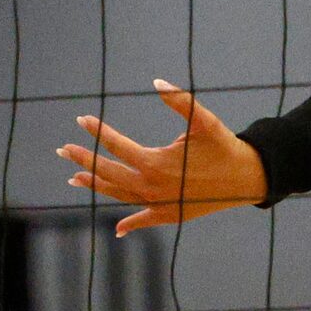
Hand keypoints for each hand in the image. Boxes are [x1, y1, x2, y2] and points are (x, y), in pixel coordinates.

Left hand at [58, 80, 266, 234]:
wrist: (248, 177)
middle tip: (63, 150)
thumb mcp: (204, 120)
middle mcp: (151, 186)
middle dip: (83, 160)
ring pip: (119, 194)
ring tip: (74, 178)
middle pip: (108, 172)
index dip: (97, 132)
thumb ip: (180, 100)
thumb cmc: (224, 146)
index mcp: (155, 163)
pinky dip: (130, 224)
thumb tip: (157, 81)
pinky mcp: (171, 215)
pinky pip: (144, 219)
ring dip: (96, 185)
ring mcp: (159, 204)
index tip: (81, 119)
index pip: (116, 146)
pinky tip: (118, 230)